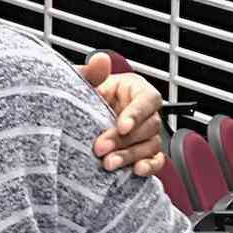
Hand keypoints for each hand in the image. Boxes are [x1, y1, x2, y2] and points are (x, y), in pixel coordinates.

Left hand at [80, 54, 165, 176]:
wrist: (75, 122)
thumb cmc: (86, 100)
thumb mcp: (85, 86)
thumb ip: (91, 74)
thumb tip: (99, 61)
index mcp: (136, 91)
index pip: (148, 100)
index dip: (137, 114)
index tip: (122, 125)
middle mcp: (145, 113)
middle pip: (149, 126)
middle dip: (125, 140)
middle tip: (101, 148)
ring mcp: (146, 135)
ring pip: (151, 146)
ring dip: (130, 156)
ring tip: (108, 164)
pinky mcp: (145, 153)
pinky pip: (156, 161)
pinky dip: (149, 167)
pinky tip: (136, 171)